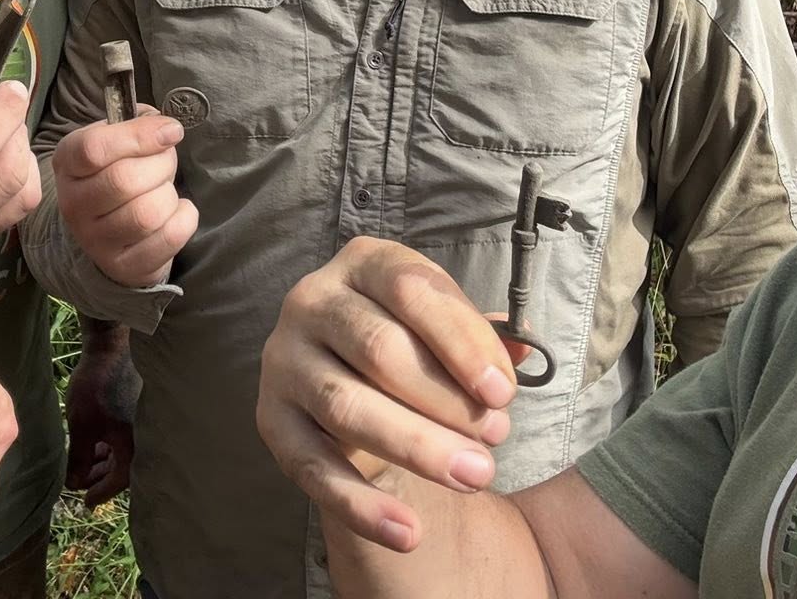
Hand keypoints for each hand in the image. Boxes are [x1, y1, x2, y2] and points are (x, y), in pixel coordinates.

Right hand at [52, 108, 196, 287]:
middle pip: (124, 180)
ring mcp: (95, 241)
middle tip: (166, 162)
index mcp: (68, 162)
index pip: (94, 148)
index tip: (171, 131)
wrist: (107, 231)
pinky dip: (184, 218)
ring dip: (169, 195)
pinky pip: (168, 237)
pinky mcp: (123, 266)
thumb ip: (138, 122)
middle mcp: (73, 204)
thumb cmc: (116, 172)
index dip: (140, 136)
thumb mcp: (116, 139)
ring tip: (164, 190)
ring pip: (146, 213)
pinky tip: (175, 211)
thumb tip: (165, 128)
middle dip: (162, 165)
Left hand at [63, 327, 139, 506]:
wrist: (113, 347)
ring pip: (128, 453)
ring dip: (108, 461)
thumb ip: (80, 459)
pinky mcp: (144, 412)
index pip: (119, 482)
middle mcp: (148, 438)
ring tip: (87, 461)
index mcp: (136, 446)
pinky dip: (115, 445)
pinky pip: (131, 438)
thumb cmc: (96, 387)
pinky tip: (101, 442)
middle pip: (126, 470)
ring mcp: (147, 424)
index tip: (85, 502)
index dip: (99, 493)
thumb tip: (75, 485)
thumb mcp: (81, 427)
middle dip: (102, 477)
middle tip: (81, 481)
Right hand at [256, 236, 519, 553]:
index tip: (503, 391)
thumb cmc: (407, 341)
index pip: (411, 289)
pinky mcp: (271, 419)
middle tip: (496, 438)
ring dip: (416, 447)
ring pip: (348, 407)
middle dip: (446, 401)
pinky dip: (361, 506)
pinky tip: (409, 532)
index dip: (461, 341)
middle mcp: (313, 301)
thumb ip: (481, 336)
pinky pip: (313, 468)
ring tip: (474, 476)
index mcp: (362, 264)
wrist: (342, 373)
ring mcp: (285, 360)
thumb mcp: (441, 325)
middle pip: (379, 349)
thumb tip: (526, 347)